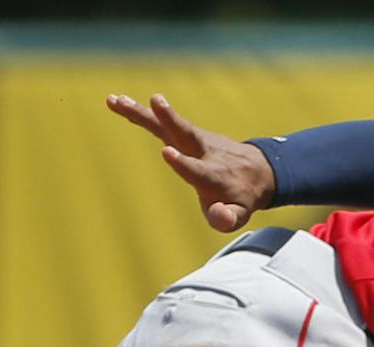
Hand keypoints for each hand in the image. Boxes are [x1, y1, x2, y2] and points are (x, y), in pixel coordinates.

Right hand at [107, 92, 275, 231]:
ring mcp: (195, 139)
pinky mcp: (184, 132)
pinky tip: (116, 101)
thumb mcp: (239, 215)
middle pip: (184, 133)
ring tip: (116, 100)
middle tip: (155, 101)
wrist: (257, 170)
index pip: (197, 169)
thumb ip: (228, 219)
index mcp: (214, 176)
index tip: (168, 152)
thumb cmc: (240, 198)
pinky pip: (160, 122)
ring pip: (167, 124)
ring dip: (142, 112)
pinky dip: (140, 112)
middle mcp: (204, 152)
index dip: (183, 163)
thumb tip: (220, 217)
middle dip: (170, 119)